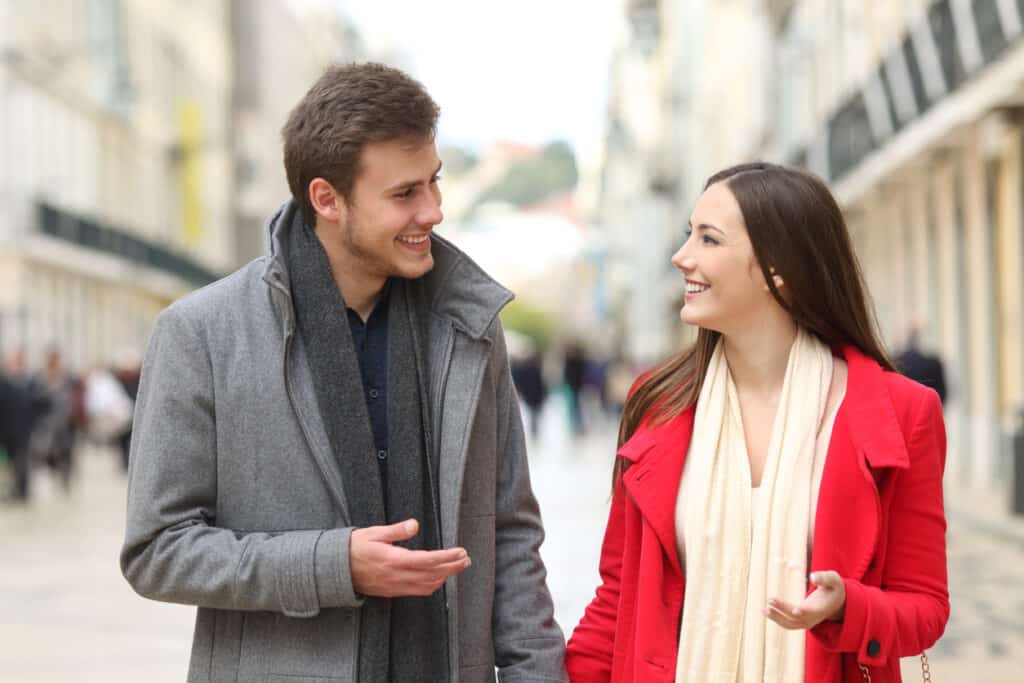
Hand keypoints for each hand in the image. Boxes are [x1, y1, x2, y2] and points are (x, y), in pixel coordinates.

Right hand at [350, 519, 470, 597]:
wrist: (336, 569)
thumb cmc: (354, 547)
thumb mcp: (374, 533)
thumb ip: (396, 530)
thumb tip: (415, 524)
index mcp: (393, 560)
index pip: (428, 560)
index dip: (447, 558)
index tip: (461, 552)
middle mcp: (396, 576)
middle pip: (432, 575)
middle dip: (452, 567)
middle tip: (466, 559)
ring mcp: (395, 586)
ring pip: (427, 585)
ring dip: (445, 577)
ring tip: (458, 567)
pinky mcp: (392, 591)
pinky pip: (417, 591)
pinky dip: (432, 585)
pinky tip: (439, 578)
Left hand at [763, 570, 845, 629]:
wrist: (836, 602)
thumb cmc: (834, 587)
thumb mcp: (834, 580)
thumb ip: (825, 578)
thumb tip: (812, 577)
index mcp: (822, 608)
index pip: (812, 612)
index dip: (804, 611)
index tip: (796, 610)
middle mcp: (814, 618)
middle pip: (797, 618)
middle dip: (783, 610)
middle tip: (770, 600)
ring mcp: (807, 622)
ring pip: (790, 624)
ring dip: (776, 617)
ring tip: (763, 610)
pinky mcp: (800, 621)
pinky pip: (787, 623)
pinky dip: (776, 619)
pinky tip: (765, 611)